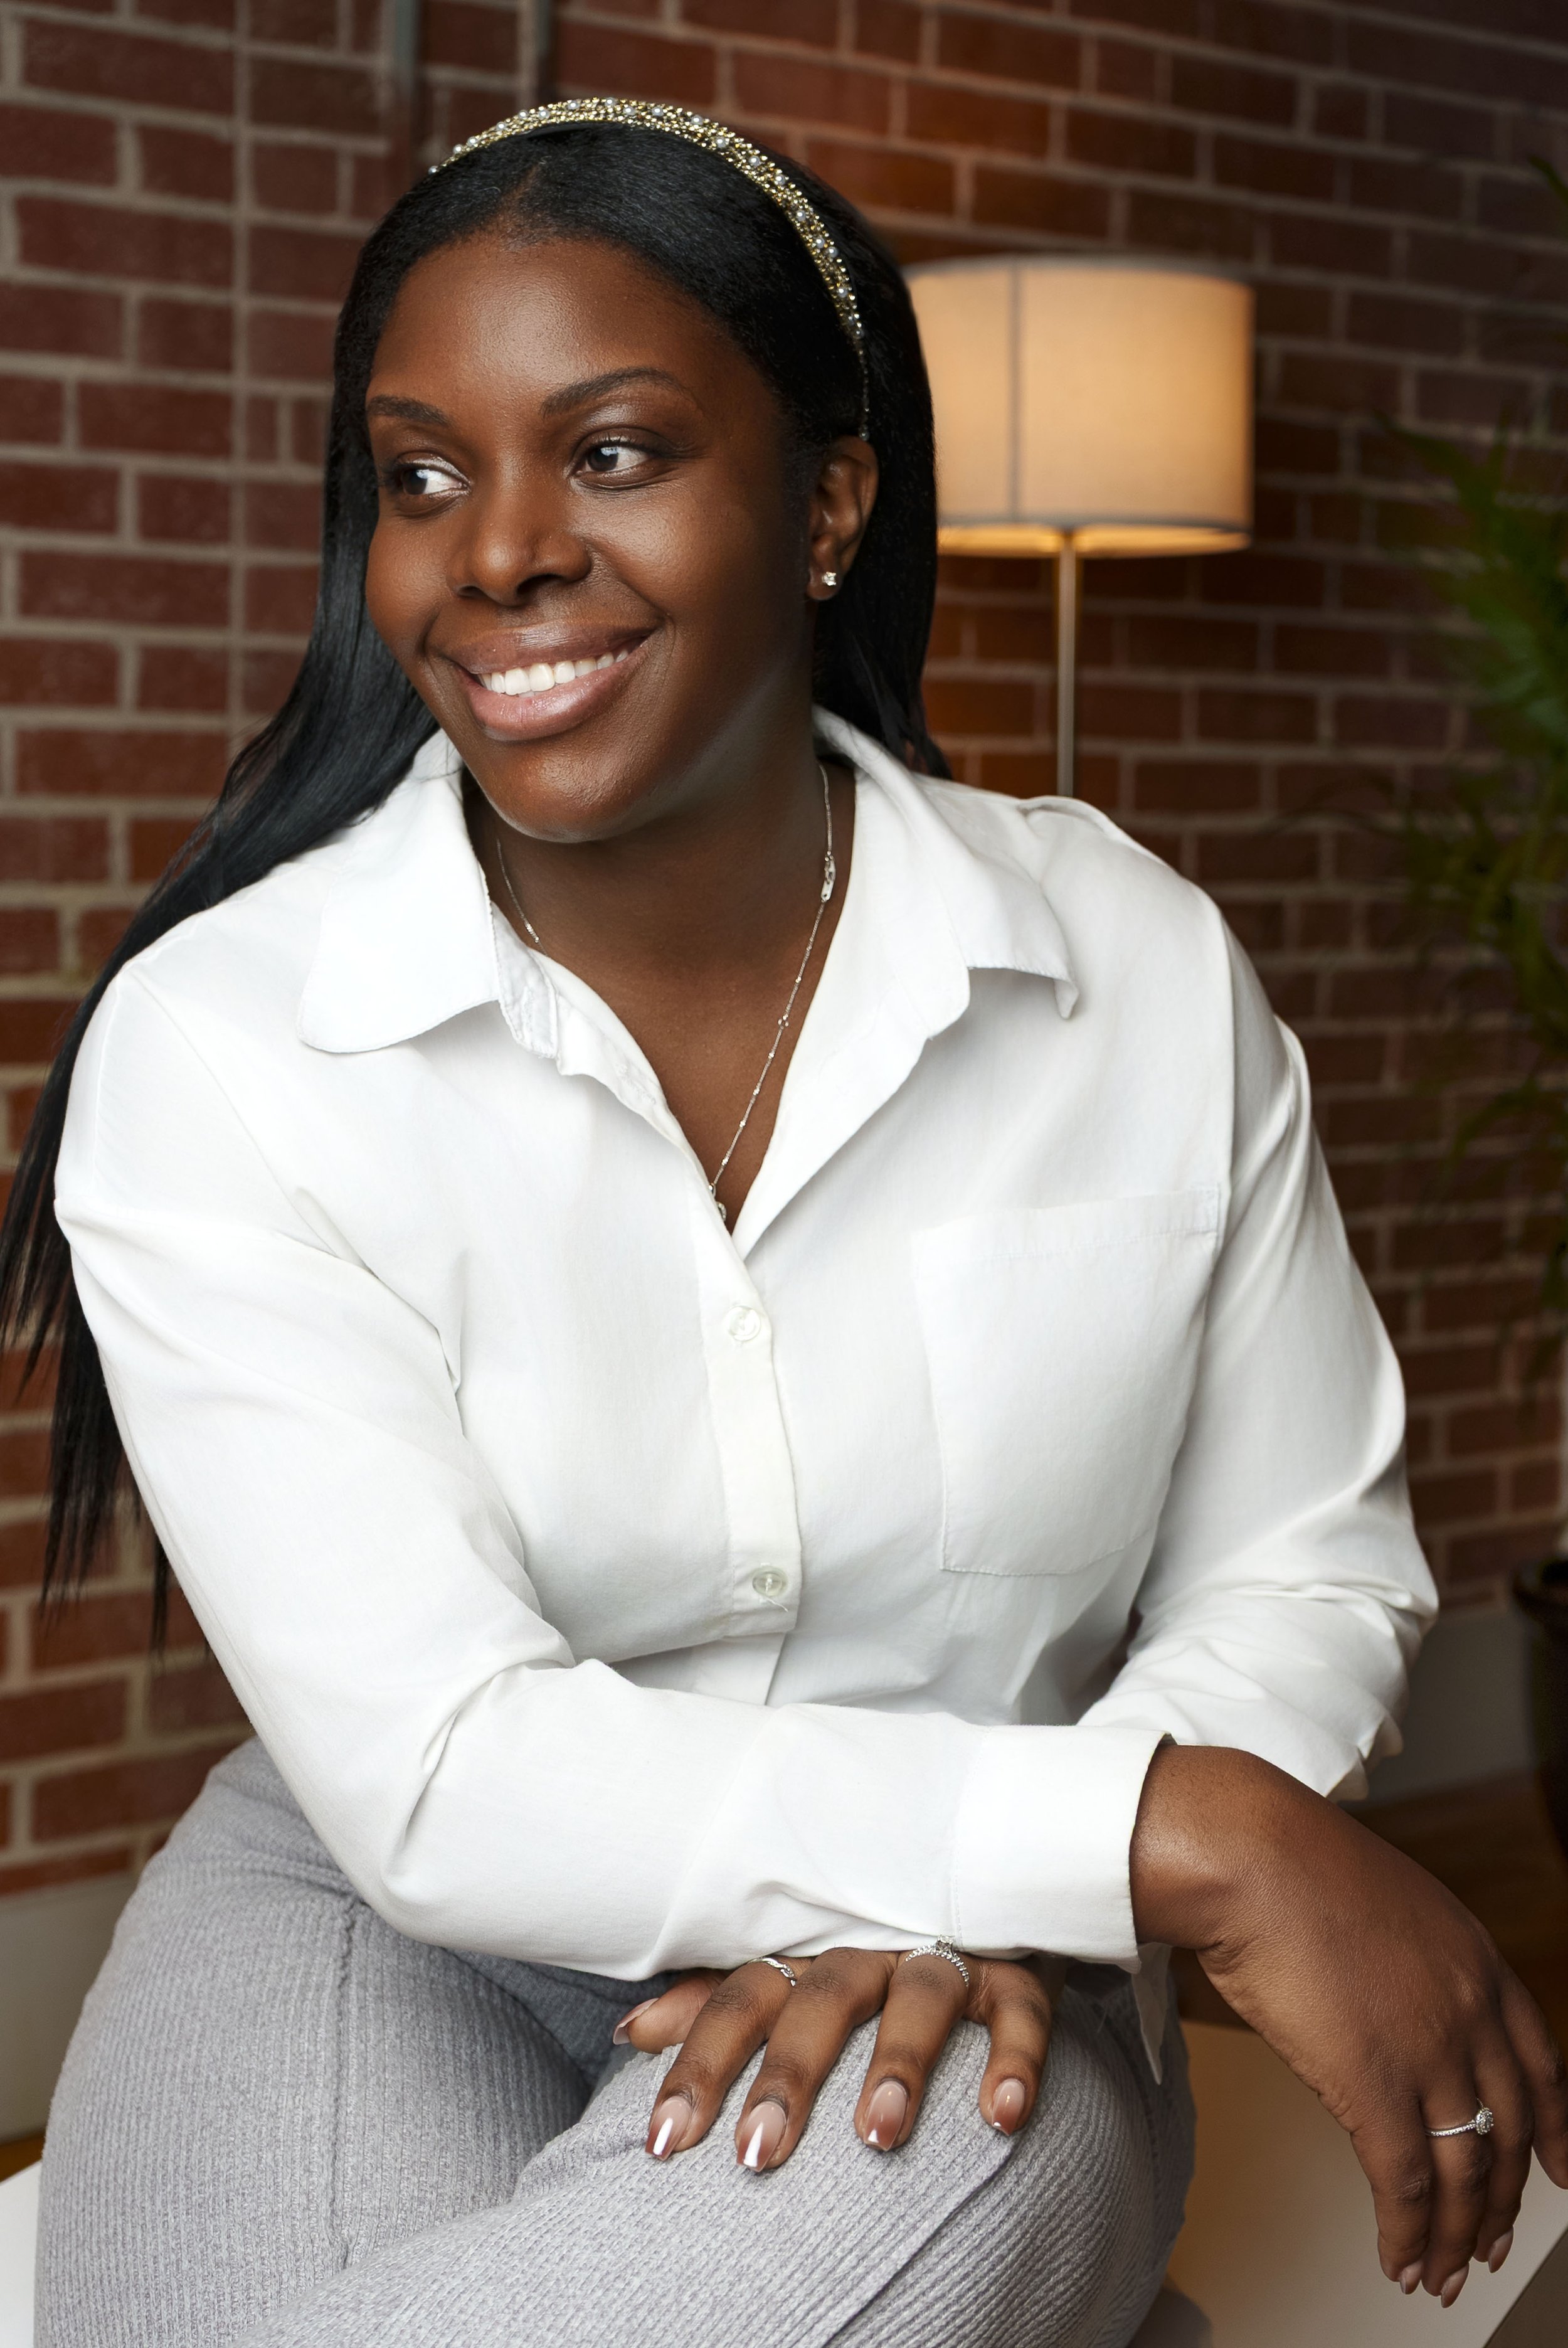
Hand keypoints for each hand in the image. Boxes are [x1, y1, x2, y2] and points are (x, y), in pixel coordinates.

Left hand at [613, 1946, 1060, 2170]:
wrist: (972, 1876)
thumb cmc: (861, 1945)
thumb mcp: (786, 1968)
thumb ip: (712, 2000)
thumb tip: (631, 2031)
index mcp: (806, 1949)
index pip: (738, 1998)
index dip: (698, 2064)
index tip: (663, 2143)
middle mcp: (869, 1945)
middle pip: (820, 1999)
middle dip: (788, 2074)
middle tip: (757, 2155)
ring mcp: (944, 1953)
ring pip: (919, 1996)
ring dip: (898, 2063)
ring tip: (877, 2138)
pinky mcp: (1015, 1972)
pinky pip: (1020, 2012)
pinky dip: (1014, 2059)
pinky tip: (1002, 2117)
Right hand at [1132, 1744, 1567, 2305]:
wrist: (1250, 1856)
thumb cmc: (1293, 1868)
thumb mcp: (1391, 1908)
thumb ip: (1415, 1969)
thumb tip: (1399, 2015)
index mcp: (1477, 1961)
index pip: (1542, 2067)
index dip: (1555, 2131)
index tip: (1558, 2171)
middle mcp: (1468, 2010)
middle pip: (1511, 2131)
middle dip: (1502, 2202)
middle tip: (1491, 2243)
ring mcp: (1428, 2050)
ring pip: (1466, 2172)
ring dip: (1456, 2237)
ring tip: (1442, 2275)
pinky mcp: (1373, 2086)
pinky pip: (1406, 2186)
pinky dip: (1408, 2235)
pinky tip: (1400, 2258)